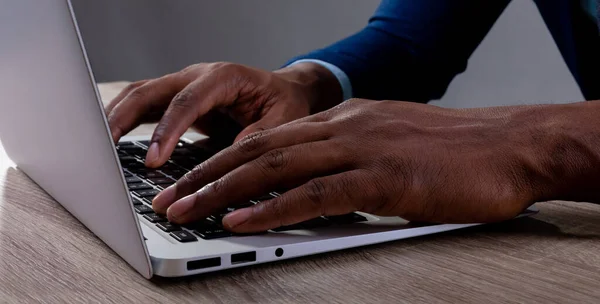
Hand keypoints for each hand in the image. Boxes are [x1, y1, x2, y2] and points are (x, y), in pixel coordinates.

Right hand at [105, 62, 341, 166]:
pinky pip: (145, 106)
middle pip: (151, 90)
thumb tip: (227, 164)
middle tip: (102, 148)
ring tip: (95, 145)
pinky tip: (109, 140)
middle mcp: (198, 76)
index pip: (186, 100)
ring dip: (115, 117)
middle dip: (123, 117)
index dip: (167, 130)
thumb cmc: (284, 104)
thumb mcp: (281, 122)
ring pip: (140, 94)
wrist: (285, 92)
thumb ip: (255, 139)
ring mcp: (184, 85)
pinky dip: (124, 120)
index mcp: (224, 77)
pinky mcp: (178, 99)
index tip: (153, 160)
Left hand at [152, 99, 552, 232]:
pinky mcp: (383, 178)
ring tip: (185, 212)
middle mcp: (344, 127)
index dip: (222, 161)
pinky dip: (273, 210)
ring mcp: (362, 149)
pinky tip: (242, 223)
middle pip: (258, 149)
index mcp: (343, 121)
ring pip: (276, 168)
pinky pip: (315, 194)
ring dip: (224, 192)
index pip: (267, 138)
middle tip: (168, 199)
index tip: (190, 182)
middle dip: (206, 176)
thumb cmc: (453, 152)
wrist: (510, 146)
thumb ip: (348, 163)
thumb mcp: (388, 147)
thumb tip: (313, 190)